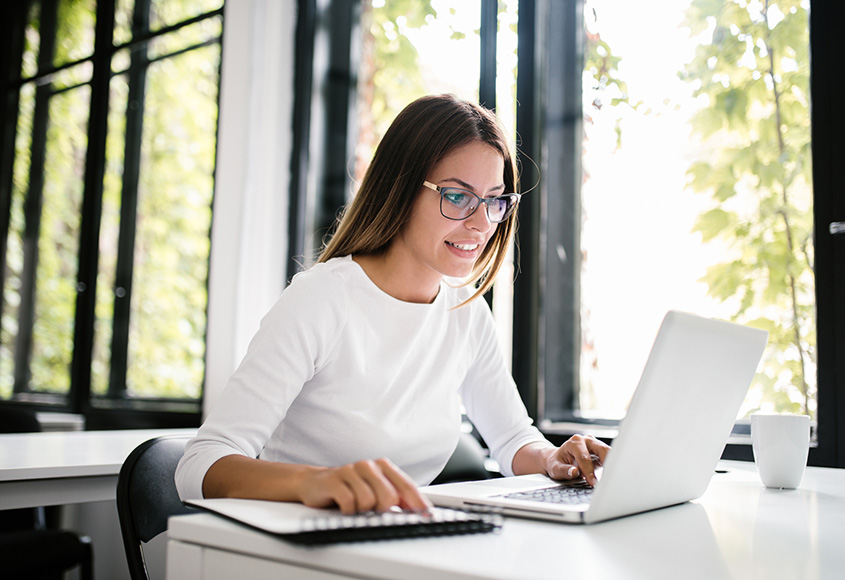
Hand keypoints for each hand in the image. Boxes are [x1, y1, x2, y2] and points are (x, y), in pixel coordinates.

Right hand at [296, 458, 431, 513]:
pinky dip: (348, 511)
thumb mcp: (375, 492)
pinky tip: (345, 507)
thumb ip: (397, 499)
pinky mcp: (334, 480)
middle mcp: (369, 465)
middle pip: (389, 496)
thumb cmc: (349, 489)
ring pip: (369, 501)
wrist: (315, 483)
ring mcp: (351, 470)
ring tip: (355, 506)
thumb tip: (419, 512)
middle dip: (382, 510)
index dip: (418, 503)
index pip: (407, 486)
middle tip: (371, 510)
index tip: (427, 517)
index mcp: (383, 466)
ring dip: (362, 511)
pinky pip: (350, 503)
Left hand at [546, 434, 609, 486]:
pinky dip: (611, 466)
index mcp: (574, 442)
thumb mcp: (555, 468)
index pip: (584, 458)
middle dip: (606, 465)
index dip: (589, 472)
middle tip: (608, 480)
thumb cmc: (556, 463)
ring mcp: (595, 444)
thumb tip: (574, 472)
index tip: (593, 483)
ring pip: (609, 452)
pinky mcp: (600, 451)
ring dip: (611, 465)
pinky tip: (612, 476)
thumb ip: (564, 470)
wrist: (558, 459)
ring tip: (612, 478)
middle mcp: (586, 440)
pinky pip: (610, 457)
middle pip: (602, 450)